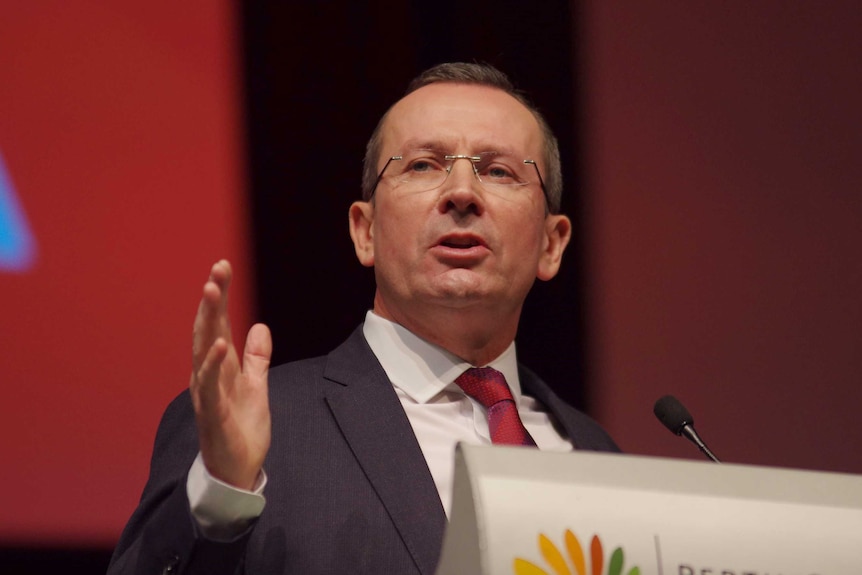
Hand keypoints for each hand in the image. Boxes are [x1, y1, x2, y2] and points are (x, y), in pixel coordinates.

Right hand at [189, 260, 271, 489]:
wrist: (236, 470)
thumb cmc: (241, 428)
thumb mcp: (257, 387)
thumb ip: (257, 358)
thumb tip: (260, 327)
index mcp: (219, 366)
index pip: (218, 323)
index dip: (221, 296)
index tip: (224, 266)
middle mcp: (207, 374)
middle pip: (207, 328)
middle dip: (212, 298)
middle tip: (217, 268)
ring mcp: (207, 392)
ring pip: (203, 349)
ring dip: (208, 319)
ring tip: (212, 291)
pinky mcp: (213, 412)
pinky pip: (210, 384)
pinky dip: (213, 362)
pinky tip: (221, 343)